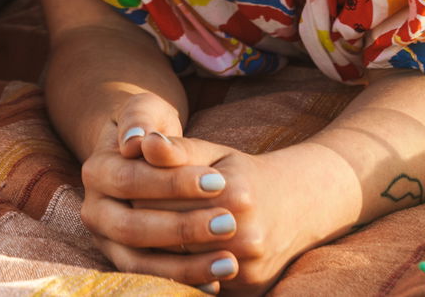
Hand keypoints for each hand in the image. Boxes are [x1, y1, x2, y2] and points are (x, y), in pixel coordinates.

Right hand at [77, 92, 238, 292]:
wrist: (138, 155)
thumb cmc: (150, 127)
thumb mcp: (147, 111)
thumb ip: (143, 119)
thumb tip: (140, 141)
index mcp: (96, 171)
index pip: (132, 180)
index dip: (174, 182)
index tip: (219, 180)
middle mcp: (94, 210)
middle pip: (132, 227)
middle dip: (182, 227)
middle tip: (229, 223)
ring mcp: (106, 241)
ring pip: (138, 263)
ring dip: (184, 268)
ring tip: (229, 263)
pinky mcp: (124, 262)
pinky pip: (149, 280)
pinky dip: (181, 283)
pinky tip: (214, 283)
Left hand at [132, 136, 315, 295]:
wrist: (297, 205)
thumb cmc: (243, 173)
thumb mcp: (214, 153)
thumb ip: (179, 148)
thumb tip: (144, 142)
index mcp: (234, 194)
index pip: (162, 198)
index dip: (138, 190)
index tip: (126, 184)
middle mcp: (245, 234)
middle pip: (170, 234)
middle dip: (146, 221)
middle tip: (130, 210)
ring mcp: (248, 266)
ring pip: (181, 264)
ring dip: (160, 250)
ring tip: (146, 233)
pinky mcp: (249, 288)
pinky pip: (201, 284)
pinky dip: (181, 272)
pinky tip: (167, 256)